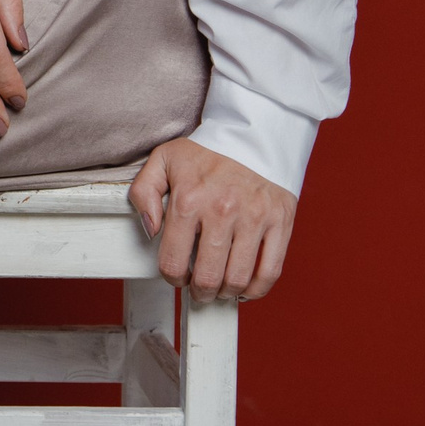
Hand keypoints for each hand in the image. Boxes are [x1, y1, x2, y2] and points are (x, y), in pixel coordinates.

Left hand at [129, 137, 295, 302]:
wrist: (254, 132)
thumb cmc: (207, 151)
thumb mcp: (163, 160)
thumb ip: (144, 193)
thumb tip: (150, 229)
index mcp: (188, 200)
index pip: (172, 262)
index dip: (172, 278)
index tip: (177, 275)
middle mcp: (222, 210)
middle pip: (206, 278)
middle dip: (199, 292)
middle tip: (199, 289)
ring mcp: (254, 217)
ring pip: (237, 279)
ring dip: (225, 293)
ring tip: (221, 287)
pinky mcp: (280, 221)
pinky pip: (270, 270)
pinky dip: (257, 289)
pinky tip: (245, 286)